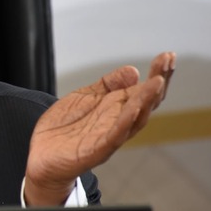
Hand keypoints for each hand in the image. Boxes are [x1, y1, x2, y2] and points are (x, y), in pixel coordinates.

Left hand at [24, 52, 175, 205]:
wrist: (41, 156)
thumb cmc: (64, 128)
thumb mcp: (85, 97)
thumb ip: (107, 85)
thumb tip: (133, 71)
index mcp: (117, 109)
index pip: (144, 90)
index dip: (158, 73)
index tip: (168, 55)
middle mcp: (118, 123)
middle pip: (147, 102)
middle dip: (159, 81)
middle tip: (168, 61)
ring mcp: (109, 137)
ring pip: (135, 119)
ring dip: (147, 100)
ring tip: (158, 81)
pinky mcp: (96, 150)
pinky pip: (115, 136)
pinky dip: (125, 122)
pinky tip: (134, 107)